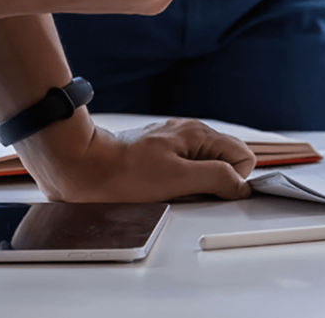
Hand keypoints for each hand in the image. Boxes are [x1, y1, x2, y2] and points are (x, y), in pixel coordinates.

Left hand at [16, 113, 255, 201]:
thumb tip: (241, 186)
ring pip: (205, 164)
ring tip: (170, 189)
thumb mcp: (177, 180)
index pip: (243, 156)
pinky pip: (185, 166)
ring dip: (195, 182)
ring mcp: (174, 140)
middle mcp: (190, 132)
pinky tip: (159, 185)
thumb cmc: (122, 173)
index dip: (234, 179)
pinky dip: (179, 179)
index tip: (213, 192)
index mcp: (199, 134)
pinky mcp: (159, 150)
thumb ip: (217, 178)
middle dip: (214, 181)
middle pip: (225, 160)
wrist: (81, 167)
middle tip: (188, 192)